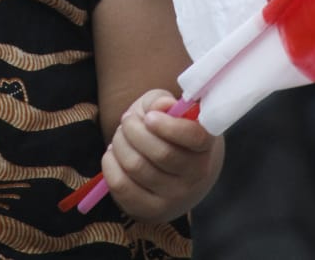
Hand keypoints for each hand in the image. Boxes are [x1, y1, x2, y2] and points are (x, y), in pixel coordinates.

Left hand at [101, 89, 223, 222]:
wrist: (174, 169)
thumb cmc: (167, 129)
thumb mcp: (167, 108)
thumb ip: (161, 101)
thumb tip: (160, 106)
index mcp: (205, 145)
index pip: (193, 137)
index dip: (168, 125)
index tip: (149, 117)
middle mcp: (196, 176)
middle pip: (159, 152)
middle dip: (133, 128)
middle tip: (128, 121)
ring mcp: (176, 198)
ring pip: (136, 166)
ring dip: (119, 143)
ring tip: (122, 137)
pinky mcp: (152, 212)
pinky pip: (121, 185)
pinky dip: (110, 164)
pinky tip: (114, 155)